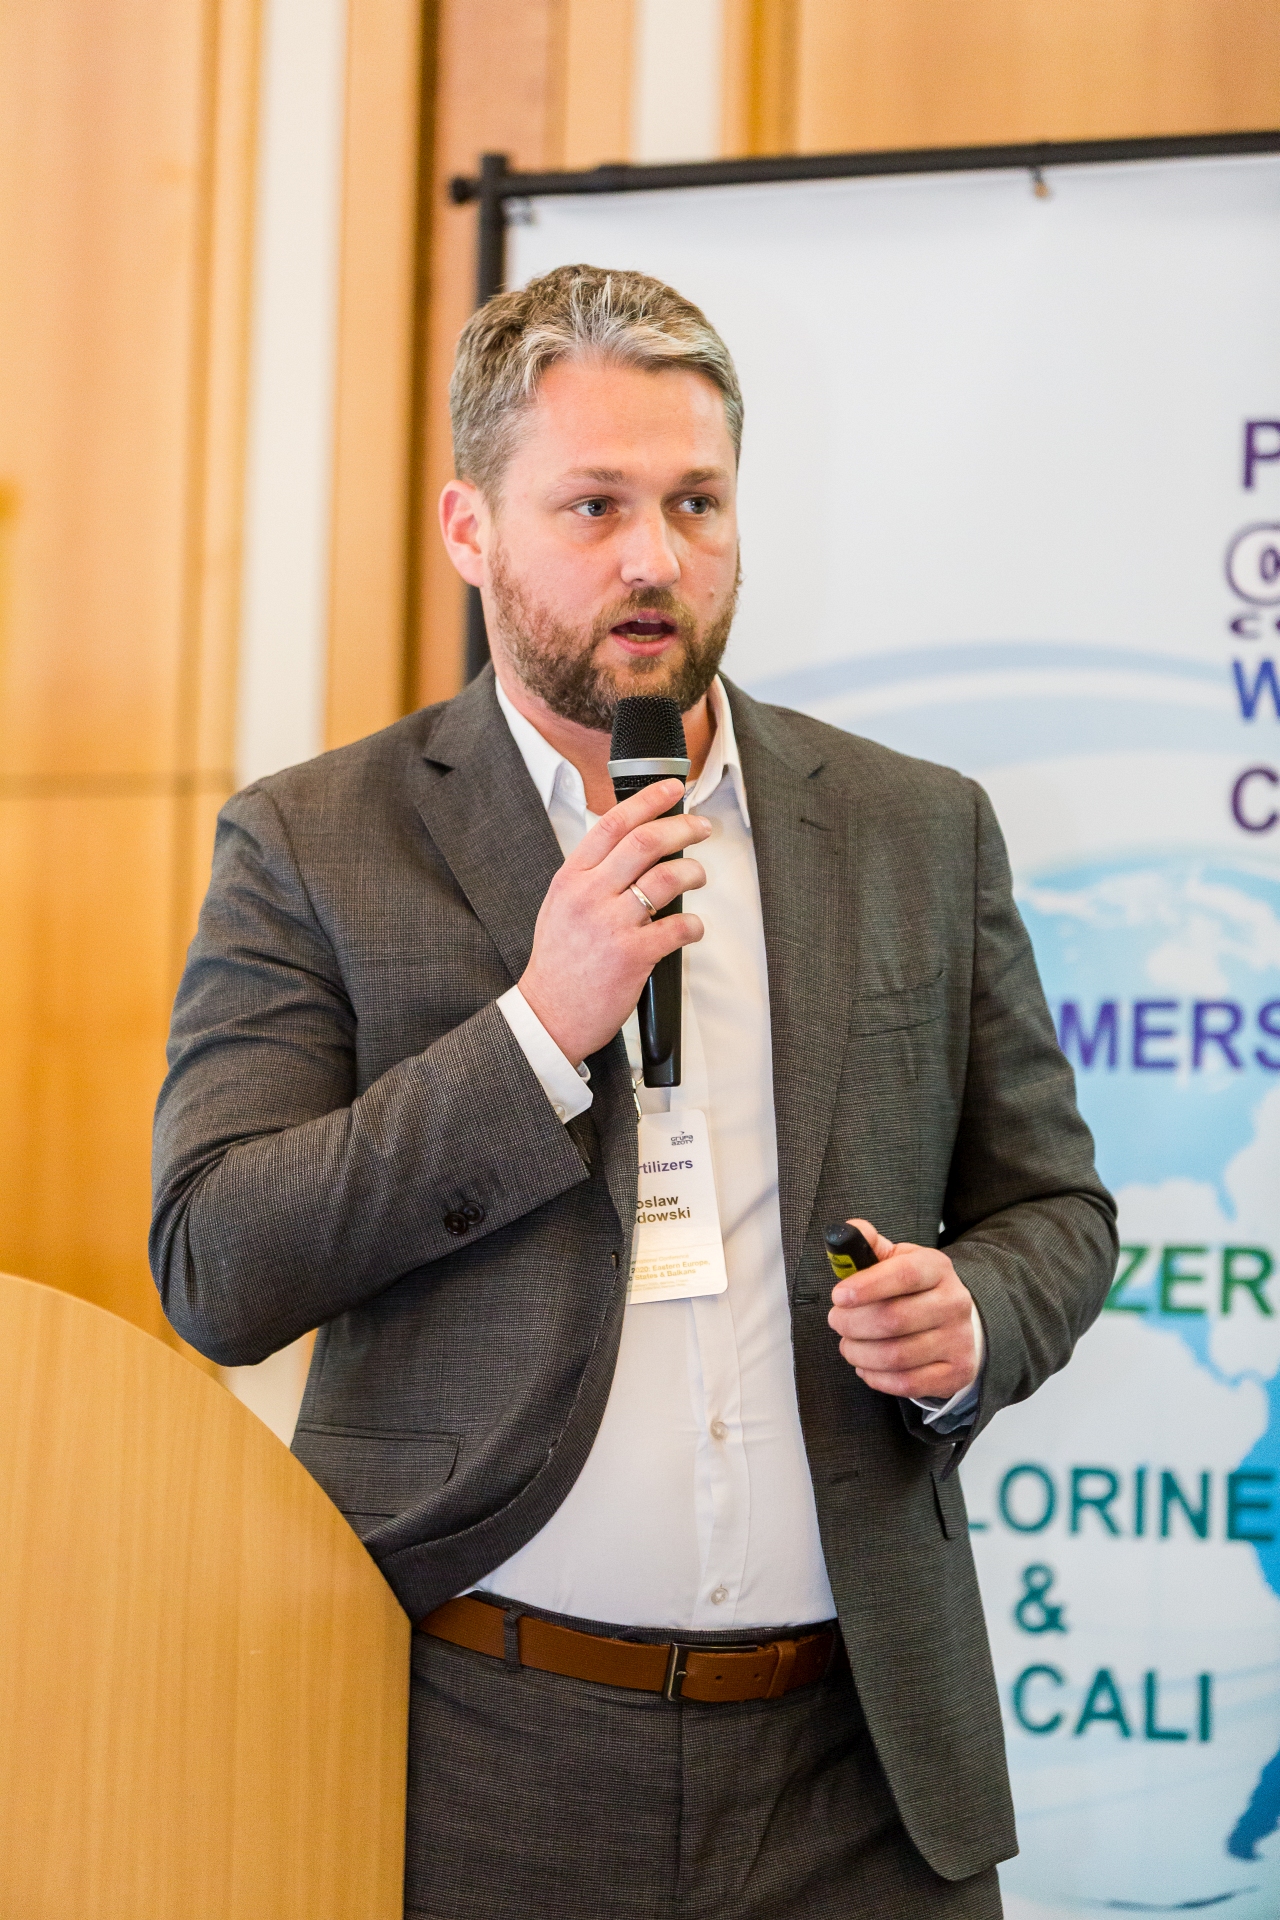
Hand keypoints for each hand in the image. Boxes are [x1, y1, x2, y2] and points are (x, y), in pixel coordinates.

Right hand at [518, 779, 709, 1064]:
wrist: (548, 1015)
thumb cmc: (558, 964)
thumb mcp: (561, 906)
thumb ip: (590, 876)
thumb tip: (632, 847)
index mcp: (570, 878)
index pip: (612, 823)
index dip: (648, 800)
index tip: (672, 790)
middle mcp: (589, 896)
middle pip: (645, 842)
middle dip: (682, 828)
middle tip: (701, 828)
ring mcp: (611, 925)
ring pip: (667, 879)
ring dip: (693, 872)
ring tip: (698, 875)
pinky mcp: (633, 955)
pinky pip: (678, 927)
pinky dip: (694, 925)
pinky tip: (692, 928)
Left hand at [827, 1219, 977, 1400]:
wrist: (958, 1321)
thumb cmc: (915, 1289)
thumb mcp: (897, 1259)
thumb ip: (868, 1244)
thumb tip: (846, 1231)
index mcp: (936, 1268)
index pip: (903, 1275)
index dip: (866, 1286)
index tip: (838, 1295)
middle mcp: (953, 1302)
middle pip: (894, 1320)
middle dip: (852, 1324)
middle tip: (837, 1321)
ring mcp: (958, 1340)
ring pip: (896, 1355)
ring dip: (859, 1353)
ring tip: (848, 1345)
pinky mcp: (956, 1372)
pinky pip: (907, 1383)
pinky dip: (876, 1377)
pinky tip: (866, 1366)